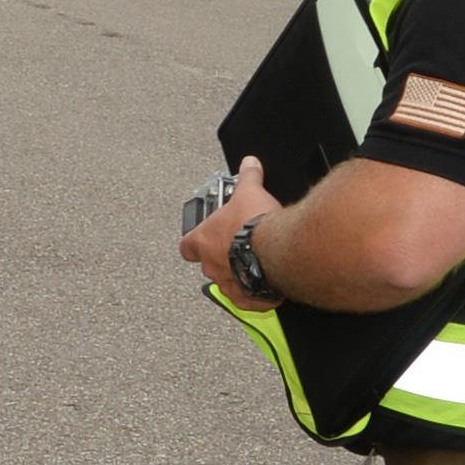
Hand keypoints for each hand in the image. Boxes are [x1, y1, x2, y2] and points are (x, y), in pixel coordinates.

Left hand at [181, 154, 283, 306]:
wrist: (277, 251)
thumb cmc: (256, 225)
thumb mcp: (250, 192)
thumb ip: (247, 177)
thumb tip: (249, 163)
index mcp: (204, 242)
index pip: (187, 246)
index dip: (194, 242)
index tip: (203, 239)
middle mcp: (212, 266)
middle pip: (208, 265)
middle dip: (222, 258)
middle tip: (239, 248)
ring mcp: (228, 284)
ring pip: (228, 284)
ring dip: (239, 276)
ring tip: (256, 265)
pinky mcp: (248, 299)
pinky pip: (248, 301)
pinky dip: (256, 295)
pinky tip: (267, 287)